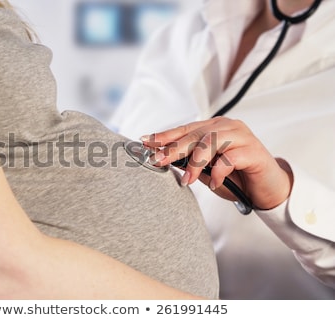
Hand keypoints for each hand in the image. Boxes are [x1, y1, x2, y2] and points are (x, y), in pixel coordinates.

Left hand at [141, 117, 293, 209]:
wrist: (267, 189)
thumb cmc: (235, 178)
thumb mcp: (206, 170)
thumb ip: (189, 163)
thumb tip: (162, 159)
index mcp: (214, 127)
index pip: (185, 130)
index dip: (165, 136)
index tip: (145, 142)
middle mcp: (227, 127)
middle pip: (195, 135)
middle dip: (173, 148)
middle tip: (158, 161)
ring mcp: (241, 136)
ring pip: (211, 142)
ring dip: (195, 163)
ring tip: (187, 180)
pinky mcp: (254, 151)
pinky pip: (230, 158)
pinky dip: (219, 172)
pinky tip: (214, 184)